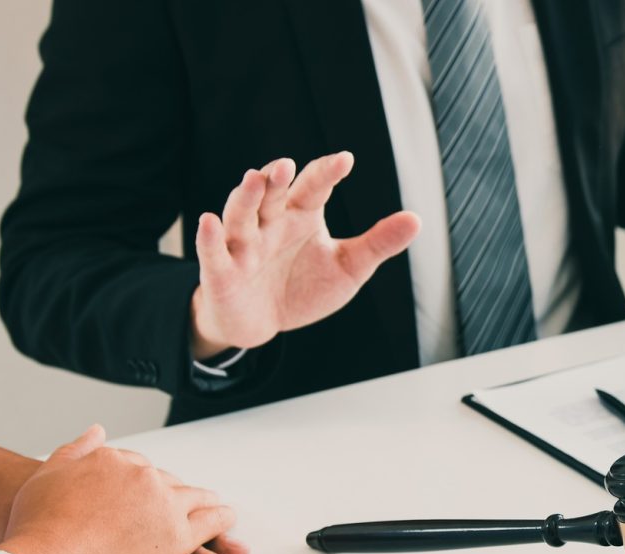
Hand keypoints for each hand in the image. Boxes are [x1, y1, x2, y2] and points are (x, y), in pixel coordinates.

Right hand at [0, 426, 240, 553]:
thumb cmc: (37, 526)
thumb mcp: (48, 475)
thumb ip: (75, 451)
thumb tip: (97, 430)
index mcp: (113, 460)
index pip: (138, 466)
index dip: (144, 481)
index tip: (148, 490)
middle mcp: (143, 477)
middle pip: (169, 482)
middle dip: (177, 493)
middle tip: (186, 503)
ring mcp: (164, 504)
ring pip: (196, 498)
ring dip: (208, 502)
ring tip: (215, 508)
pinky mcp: (179, 536)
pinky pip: (210, 523)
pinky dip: (221, 521)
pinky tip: (226, 521)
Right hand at [190, 152, 421, 358]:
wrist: (263, 323)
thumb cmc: (303, 287)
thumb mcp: (348, 268)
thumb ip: (377, 243)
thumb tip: (416, 220)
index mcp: (300, 215)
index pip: (313, 187)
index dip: (326, 173)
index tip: (345, 160)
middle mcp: (270, 223)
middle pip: (272, 193)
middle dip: (277, 178)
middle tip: (287, 164)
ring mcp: (242, 245)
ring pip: (240, 214)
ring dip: (246, 197)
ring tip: (254, 179)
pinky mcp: (221, 270)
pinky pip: (212, 251)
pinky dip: (208, 237)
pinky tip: (208, 221)